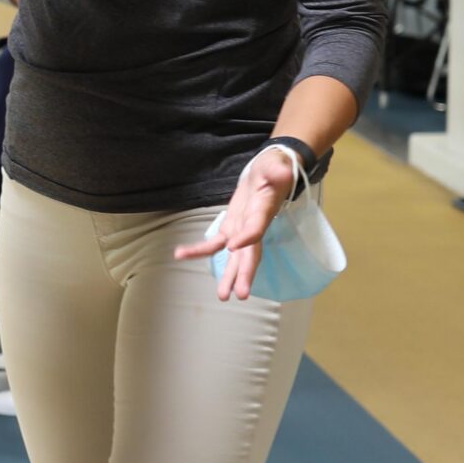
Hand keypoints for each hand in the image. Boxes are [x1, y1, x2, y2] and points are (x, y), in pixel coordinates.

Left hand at [173, 147, 297, 301]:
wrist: (269, 172)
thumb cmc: (273, 168)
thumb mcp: (275, 165)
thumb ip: (277, 171)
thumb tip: (282, 172)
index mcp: (263, 211)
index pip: (256, 228)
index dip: (247, 237)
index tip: (234, 246)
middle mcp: (253, 226)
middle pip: (250, 253)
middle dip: (245, 273)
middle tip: (241, 294)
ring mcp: (241, 230)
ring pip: (235, 257)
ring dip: (229, 276)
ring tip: (223, 296)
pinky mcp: (231, 228)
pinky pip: (214, 244)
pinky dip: (198, 251)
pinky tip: (180, 255)